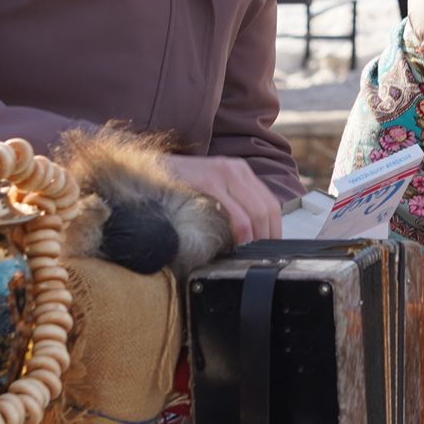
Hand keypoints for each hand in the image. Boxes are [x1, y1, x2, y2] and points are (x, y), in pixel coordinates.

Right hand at [162, 154, 283, 244]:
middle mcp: (236, 169)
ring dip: (256, 237)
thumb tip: (248, 231)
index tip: (271, 246)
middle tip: (262, 255)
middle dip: (268, 235)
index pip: (270, 202)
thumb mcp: (212, 188)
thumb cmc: (179, 184)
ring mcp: (223, 173)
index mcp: (240, 170)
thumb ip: (230, 202)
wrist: (149, 169)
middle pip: (267, 208)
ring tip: (250, 253)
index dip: (275, 227)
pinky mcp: (209, 182)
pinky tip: (236, 244)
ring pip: (255, 211)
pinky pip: (235, 212)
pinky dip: (241, 231)